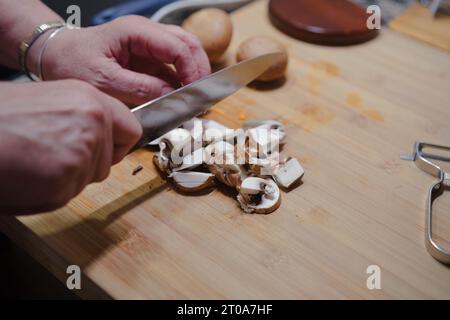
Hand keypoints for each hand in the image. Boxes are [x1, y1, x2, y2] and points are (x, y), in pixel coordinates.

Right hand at [0, 80, 141, 214]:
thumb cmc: (1, 116)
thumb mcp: (50, 99)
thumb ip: (83, 116)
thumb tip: (104, 134)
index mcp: (90, 99)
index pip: (131, 129)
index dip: (118, 143)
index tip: (108, 149)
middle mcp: (92, 123)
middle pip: (109, 160)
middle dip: (87, 164)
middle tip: (52, 155)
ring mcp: (81, 154)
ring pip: (88, 179)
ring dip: (65, 178)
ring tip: (33, 160)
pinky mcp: (63, 182)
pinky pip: (67, 195)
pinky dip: (48, 192)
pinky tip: (26, 174)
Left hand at [30, 16, 210, 104]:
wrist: (55, 57)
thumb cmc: (73, 63)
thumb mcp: (103, 81)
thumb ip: (139, 88)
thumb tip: (171, 95)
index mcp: (136, 32)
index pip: (178, 46)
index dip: (192, 71)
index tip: (195, 94)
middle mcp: (147, 34)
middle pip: (188, 44)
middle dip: (199, 71)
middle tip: (202, 97)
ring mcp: (149, 45)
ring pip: (185, 54)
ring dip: (194, 75)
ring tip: (196, 98)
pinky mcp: (148, 59)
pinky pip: (173, 68)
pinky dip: (182, 82)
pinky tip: (183, 98)